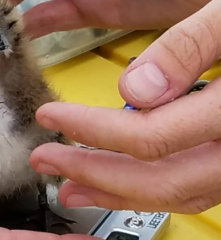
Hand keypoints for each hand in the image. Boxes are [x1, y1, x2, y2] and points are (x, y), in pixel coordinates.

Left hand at [31, 0, 220, 213]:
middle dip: (93, 174)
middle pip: (159, 182)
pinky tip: (119, 179)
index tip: (51, 114)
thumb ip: (192, 44)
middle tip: (45, 162)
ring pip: (178, 195)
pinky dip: (149, 188)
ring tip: (69, 186)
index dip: (92, 131)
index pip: (150, 138)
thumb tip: (135, 88)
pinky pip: (193, 187)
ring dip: (117, 193)